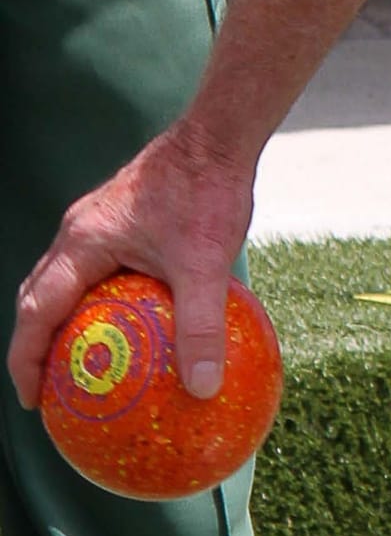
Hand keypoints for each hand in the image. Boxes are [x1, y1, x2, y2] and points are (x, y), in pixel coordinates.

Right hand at [9, 122, 254, 409]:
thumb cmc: (207, 189)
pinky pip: (96, 271)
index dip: (26, 360)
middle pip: (38, 298)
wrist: (219, 134)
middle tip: (53, 392)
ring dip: (65, 323)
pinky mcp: (122, 222)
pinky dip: (99, 304)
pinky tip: (134, 328)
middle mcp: (79, 234)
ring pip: (65, 283)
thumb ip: (202, 327)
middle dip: (37, 347)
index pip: (34, 312)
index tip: (35, 401)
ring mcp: (98, 226)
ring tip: (85, 367)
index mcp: (82, 244)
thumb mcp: (207, 265)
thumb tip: (203, 387)